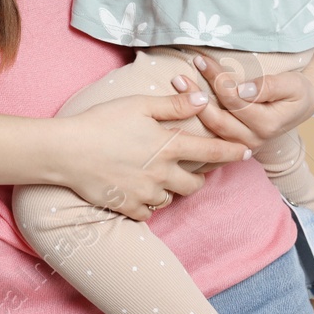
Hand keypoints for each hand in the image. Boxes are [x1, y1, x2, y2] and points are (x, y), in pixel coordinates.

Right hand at [57, 92, 252, 221]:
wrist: (66, 152)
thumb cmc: (101, 121)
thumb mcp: (138, 105)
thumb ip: (173, 105)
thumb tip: (202, 101)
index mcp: (168, 146)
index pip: (210, 150)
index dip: (231, 152)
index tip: (247, 152)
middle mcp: (162, 173)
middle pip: (194, 184)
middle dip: (198, 178)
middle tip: (191, 170)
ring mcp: (145, 192)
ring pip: (170, 199)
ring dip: (170, 190)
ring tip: (158, 178)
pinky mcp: (127, 206)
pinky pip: (148, 212)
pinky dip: (148, 205)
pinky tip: (138, 191)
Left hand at [170, 48, 313, 168]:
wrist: (300, 106)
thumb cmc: (296, 91)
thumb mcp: (292, 84)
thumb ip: (269, 86)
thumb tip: (242, 91)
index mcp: (267, 124)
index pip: (234, 101)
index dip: (217, 80)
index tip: (200, 60)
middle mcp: (253, 140)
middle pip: (218, 119)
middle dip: (196, 98)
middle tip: (178, 78)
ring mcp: (243, 146)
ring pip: (212, 130)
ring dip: (192, 110)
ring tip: (178, 88)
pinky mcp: (235, 146)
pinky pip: (211, 140)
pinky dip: (196, 127)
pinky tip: (180, 112)